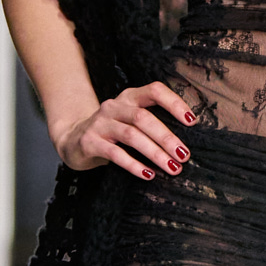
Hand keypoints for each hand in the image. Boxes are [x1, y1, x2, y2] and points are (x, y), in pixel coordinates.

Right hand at [56, 81, 193, 179]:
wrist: (73, 140)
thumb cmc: (112, 133)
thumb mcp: (130, 121)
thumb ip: (152, 124)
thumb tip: (185, 145)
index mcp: (129, 97)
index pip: (155, 90)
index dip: (174, 103)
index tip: (192, 122)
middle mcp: (114, 106)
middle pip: (144, 117)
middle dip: (167, 137)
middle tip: (184, 155)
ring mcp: (100, 123)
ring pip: (131, 135)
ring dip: (154, 153)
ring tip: (172, 168)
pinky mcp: (89, 141)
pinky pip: (114, 153)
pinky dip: (133, 165)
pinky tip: (148, 174)